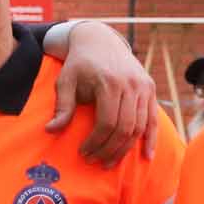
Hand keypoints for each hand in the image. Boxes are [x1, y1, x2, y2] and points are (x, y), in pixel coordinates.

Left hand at [47, 22, 158, 164]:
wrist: (100, 40)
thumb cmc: (80, 64)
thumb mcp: (66, 81)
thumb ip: (62, 106)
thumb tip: (50, 130)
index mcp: (109, 82)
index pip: (106, 122)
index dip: (96, 142)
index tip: (83, 152)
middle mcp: (130, 84)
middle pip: (125, 128)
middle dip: (110, 150)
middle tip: (96, 162)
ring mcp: (143, 86)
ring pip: (139, 127)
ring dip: (125, 150)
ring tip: (110, 162)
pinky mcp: (150, 89)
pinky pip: (153, 120)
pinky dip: (151, 139)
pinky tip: (146, 157)